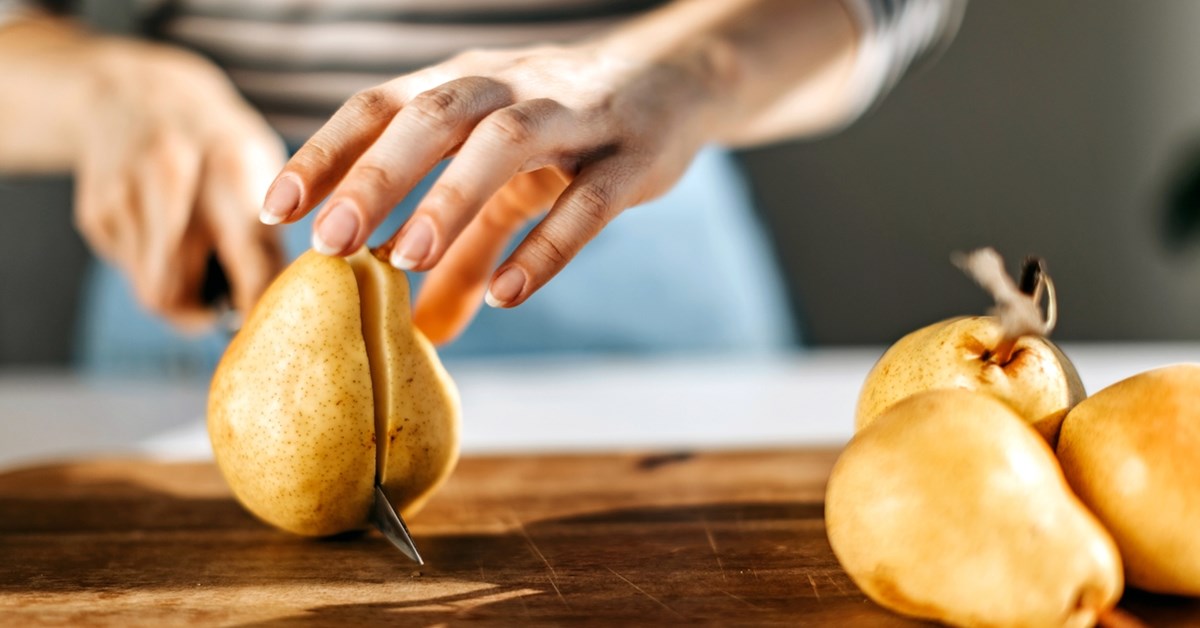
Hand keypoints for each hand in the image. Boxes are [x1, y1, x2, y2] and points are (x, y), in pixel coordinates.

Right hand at [74, 41, 285, 327]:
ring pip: (152, 292)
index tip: (273, 332)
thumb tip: (284, 309)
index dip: (260, 309)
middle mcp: (173, 181)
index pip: (251, 261)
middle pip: (178, 293)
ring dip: (182, 296)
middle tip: (228, 307)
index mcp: (232, 169)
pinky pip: (132, 272)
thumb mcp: (262, 168)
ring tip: (199, 264)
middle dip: (206, 314)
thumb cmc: (219, 144)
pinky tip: (165, 234)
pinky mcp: (97, 213)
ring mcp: (125, 197)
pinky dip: (155, 270)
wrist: (138, 95)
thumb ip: (271, 235)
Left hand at [262, 43, 724, 342]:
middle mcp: (512, 88)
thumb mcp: (506, 184)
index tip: (276, 209)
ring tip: (405, 260)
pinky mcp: (632, 158)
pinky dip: (546, 246)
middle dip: (376, 175)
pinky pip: (587, 202)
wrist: (677, 82)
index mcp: (466, 84)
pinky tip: (507, 294)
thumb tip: (423, 332)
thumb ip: (463, 252)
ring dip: (450, 197)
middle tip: (328, 242)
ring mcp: (575, 118)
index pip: (382, 104)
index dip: (327, 151)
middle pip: (432, 117)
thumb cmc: (567, 131)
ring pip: (505, 144)